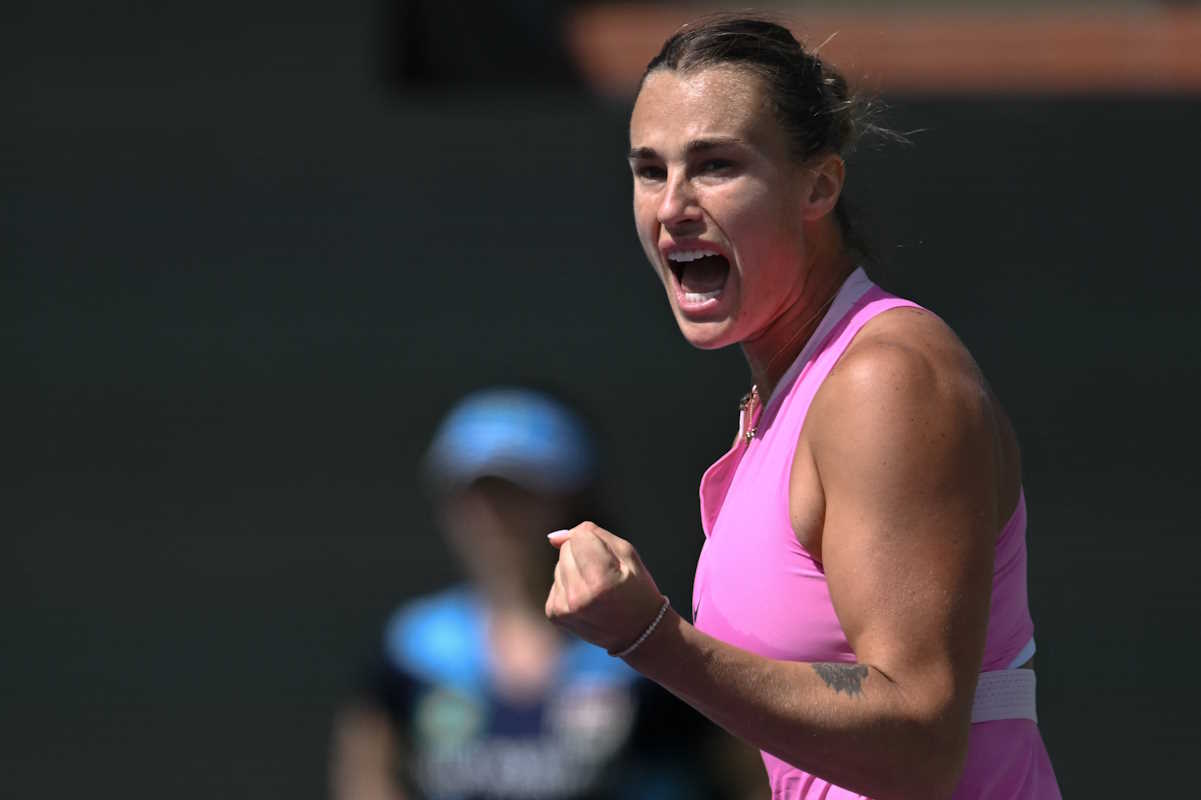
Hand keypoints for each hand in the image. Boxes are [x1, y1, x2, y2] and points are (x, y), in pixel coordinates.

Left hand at [545, 522, 664, 653]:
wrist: (638, 631)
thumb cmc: (635, 587)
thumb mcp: (626, 553)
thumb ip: (592, 534)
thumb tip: (553, 537)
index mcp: (600, 580)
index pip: (579, 536)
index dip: (595, 541)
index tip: (610, 559)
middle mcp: (578, 596)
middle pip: (566, 549)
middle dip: (583, 554)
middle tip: (605, 575)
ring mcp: (564, 608)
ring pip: (559, 565)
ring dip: (575, 570)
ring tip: (596, 588)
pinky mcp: (555, 614)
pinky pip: (556, 582)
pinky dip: (569, 585)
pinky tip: (586, 598)